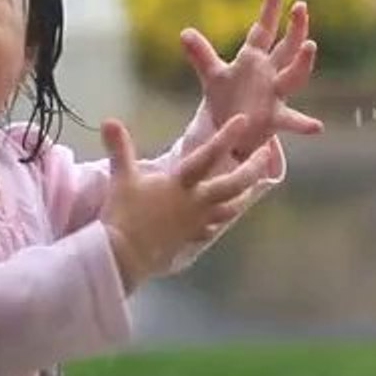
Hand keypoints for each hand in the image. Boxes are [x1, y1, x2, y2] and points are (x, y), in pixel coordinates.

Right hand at [99, 114, 268, 292]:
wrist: (124, 256)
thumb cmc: (125, 214)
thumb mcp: (121, 178)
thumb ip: (120, 148)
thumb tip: (108, 120)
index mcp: (181, 184)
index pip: (208, 155)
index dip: (226, 136)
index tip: (243, 120)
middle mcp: (195, 202)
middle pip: (233, 184)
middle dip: (252, 168)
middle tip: (267, 153)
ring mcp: (196, 222)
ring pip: (230, 208)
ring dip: (244, 196)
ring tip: (255, 187)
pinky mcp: (190, 238)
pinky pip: (211, 229)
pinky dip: (219, 221)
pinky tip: (221, 220)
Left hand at [181, 0, 323, 158]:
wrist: (231, 133)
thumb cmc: (227, 101)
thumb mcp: (214, 75)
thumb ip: (201, 54)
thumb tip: (184, 32)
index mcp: (254, 60)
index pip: (264, 29)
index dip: (270, 9)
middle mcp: (270, 74)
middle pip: (286, 47)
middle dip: (295, 27)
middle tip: (301, 6)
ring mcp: (275, 95)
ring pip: (293, 76)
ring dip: (302, 62)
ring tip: (310, 45)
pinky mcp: (274, 118)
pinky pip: (292, 120)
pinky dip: (304, 124)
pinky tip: (317, 126)